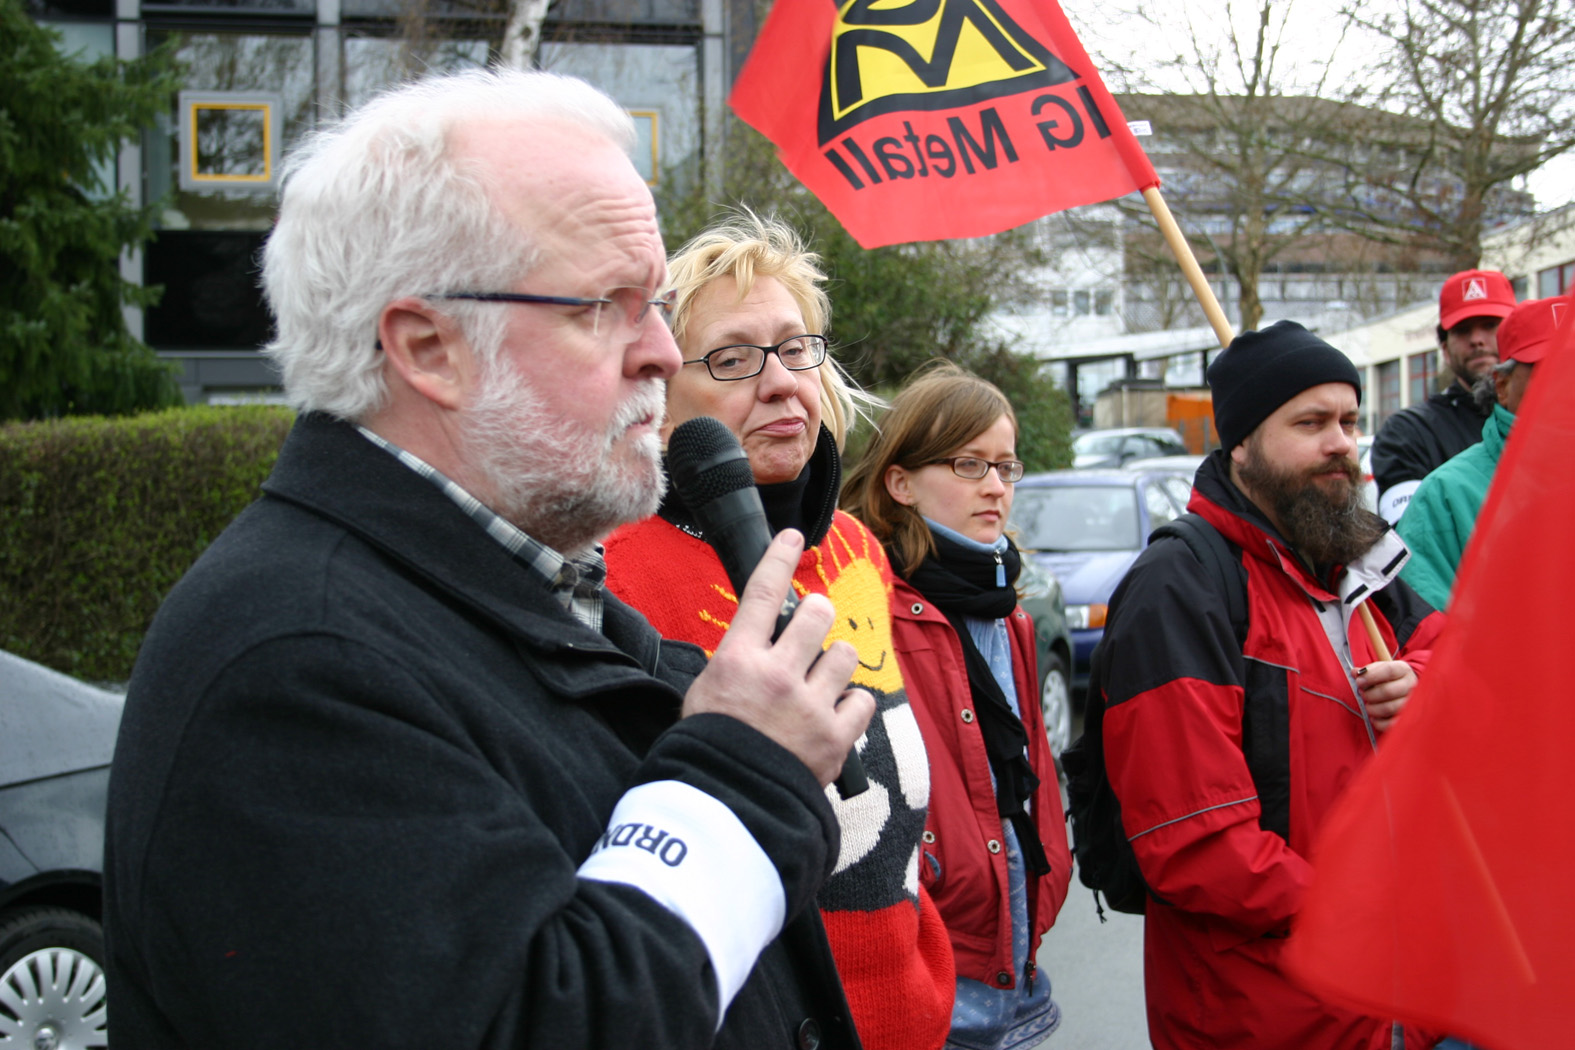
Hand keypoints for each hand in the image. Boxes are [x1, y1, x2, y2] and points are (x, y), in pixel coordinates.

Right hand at [683, 530, 874, 785]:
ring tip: (820, 683)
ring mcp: (810, 705)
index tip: (793, 535)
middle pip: (818, 613)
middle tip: (811, 632)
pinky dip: (851, 707)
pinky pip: (862, 701)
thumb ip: (733, 663)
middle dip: (818, 616)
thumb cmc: (708, 747)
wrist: (726, 803)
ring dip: (836, 664)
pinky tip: (834, 717)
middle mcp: (778, 674)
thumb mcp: (703, 693)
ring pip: (845, 655)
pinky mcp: (835, 737)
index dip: (780, 555)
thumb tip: (753, 644)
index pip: (763, 590)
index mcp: (738, 659)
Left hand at [1355, 659, 1416, 732]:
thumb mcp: (1379, 670)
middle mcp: (1411, 685)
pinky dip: (1379, 722)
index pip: (1388, 671)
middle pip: (1388, 691)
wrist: (1405, 688)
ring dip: (1372, 708)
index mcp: (1403, 670)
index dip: (1370, 676)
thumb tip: (1355, 673)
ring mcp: (1412, 703)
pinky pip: (1392, 723)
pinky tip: (1374, 717)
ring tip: (1368, 706)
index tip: (1359, 681)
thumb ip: (1366, 671)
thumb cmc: (1387, 678)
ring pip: (1389, 708)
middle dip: (1369, 694)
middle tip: (1362, 694)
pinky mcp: (1409, 718)